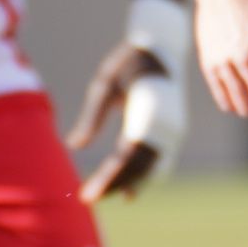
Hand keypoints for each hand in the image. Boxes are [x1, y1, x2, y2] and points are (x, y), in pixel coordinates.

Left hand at [70, 0, 191, 200]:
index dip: (109, 178)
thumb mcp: (105, 83)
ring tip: (101, 195)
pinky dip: (143, 177)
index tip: (89, 194)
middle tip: (87, 198)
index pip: (128, 157)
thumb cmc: (130, 62)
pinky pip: (159, 163)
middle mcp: (167, 128)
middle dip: (114, 184)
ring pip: (152, 169)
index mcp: (150, 114)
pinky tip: (126, 191)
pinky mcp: (173, 134)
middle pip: (140, 168)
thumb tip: (74, 146)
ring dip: (128, 183)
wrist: (164, 47)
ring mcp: (173, 133)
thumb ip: (92, 116)